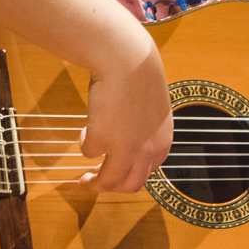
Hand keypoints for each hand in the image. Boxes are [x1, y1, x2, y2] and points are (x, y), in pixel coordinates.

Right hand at [82, 46, 173, 193]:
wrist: (128, 60)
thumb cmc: (139, 76)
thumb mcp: (153, 110)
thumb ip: (146, 130)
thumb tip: (129, 143)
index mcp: (163, 142)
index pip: (149, 172)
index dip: (131, 175)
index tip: (118, 172)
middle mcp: (149, 150)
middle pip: (131, 185)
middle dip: (113, 188)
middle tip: (97, 183)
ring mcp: (126, 148)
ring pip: (109, 181)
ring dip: (95, 183)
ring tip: (85, 179)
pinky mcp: (103, 140)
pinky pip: (89, 152)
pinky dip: (85, 144)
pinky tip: (86, 129)